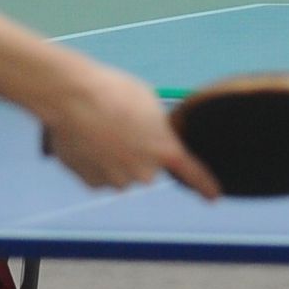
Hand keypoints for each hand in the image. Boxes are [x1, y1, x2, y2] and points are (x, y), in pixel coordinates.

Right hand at [40, 62, 219, 198]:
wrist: (74, 99)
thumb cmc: (114, 92)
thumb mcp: (148, 103)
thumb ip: (157, 127)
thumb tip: (152, 138)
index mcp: (165, 149)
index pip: (192, 172)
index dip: (205, 185)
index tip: (215, 196)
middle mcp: (145, 173)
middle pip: (147, 167)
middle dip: (138, 153)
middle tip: (122, 128)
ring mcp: (118, 181)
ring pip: (121, 172)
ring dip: (114, 158)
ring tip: (100, 130)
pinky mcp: (93, 184)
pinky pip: (99, 175)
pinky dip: (95, 162)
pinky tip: (87, 141)